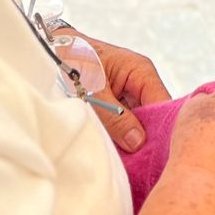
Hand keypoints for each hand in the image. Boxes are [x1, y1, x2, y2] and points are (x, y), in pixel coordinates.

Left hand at [57, 30, 170, 152]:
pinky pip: (126, 126)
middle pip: (154, 118)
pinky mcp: (118, 106)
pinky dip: (121, 139)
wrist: (52, 51)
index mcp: (141, 71)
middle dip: (146, 140)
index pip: (163, 104)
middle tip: (139, 163)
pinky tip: (118, 154)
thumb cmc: (73, 60)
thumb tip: (138, 141)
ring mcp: (130, 96)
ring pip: (140, 125)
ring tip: (128, 163)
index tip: (154, 155)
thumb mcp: (93, 90)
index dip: (160, 130)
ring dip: (132, 142)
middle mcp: (140, 84)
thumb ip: (115, 117)